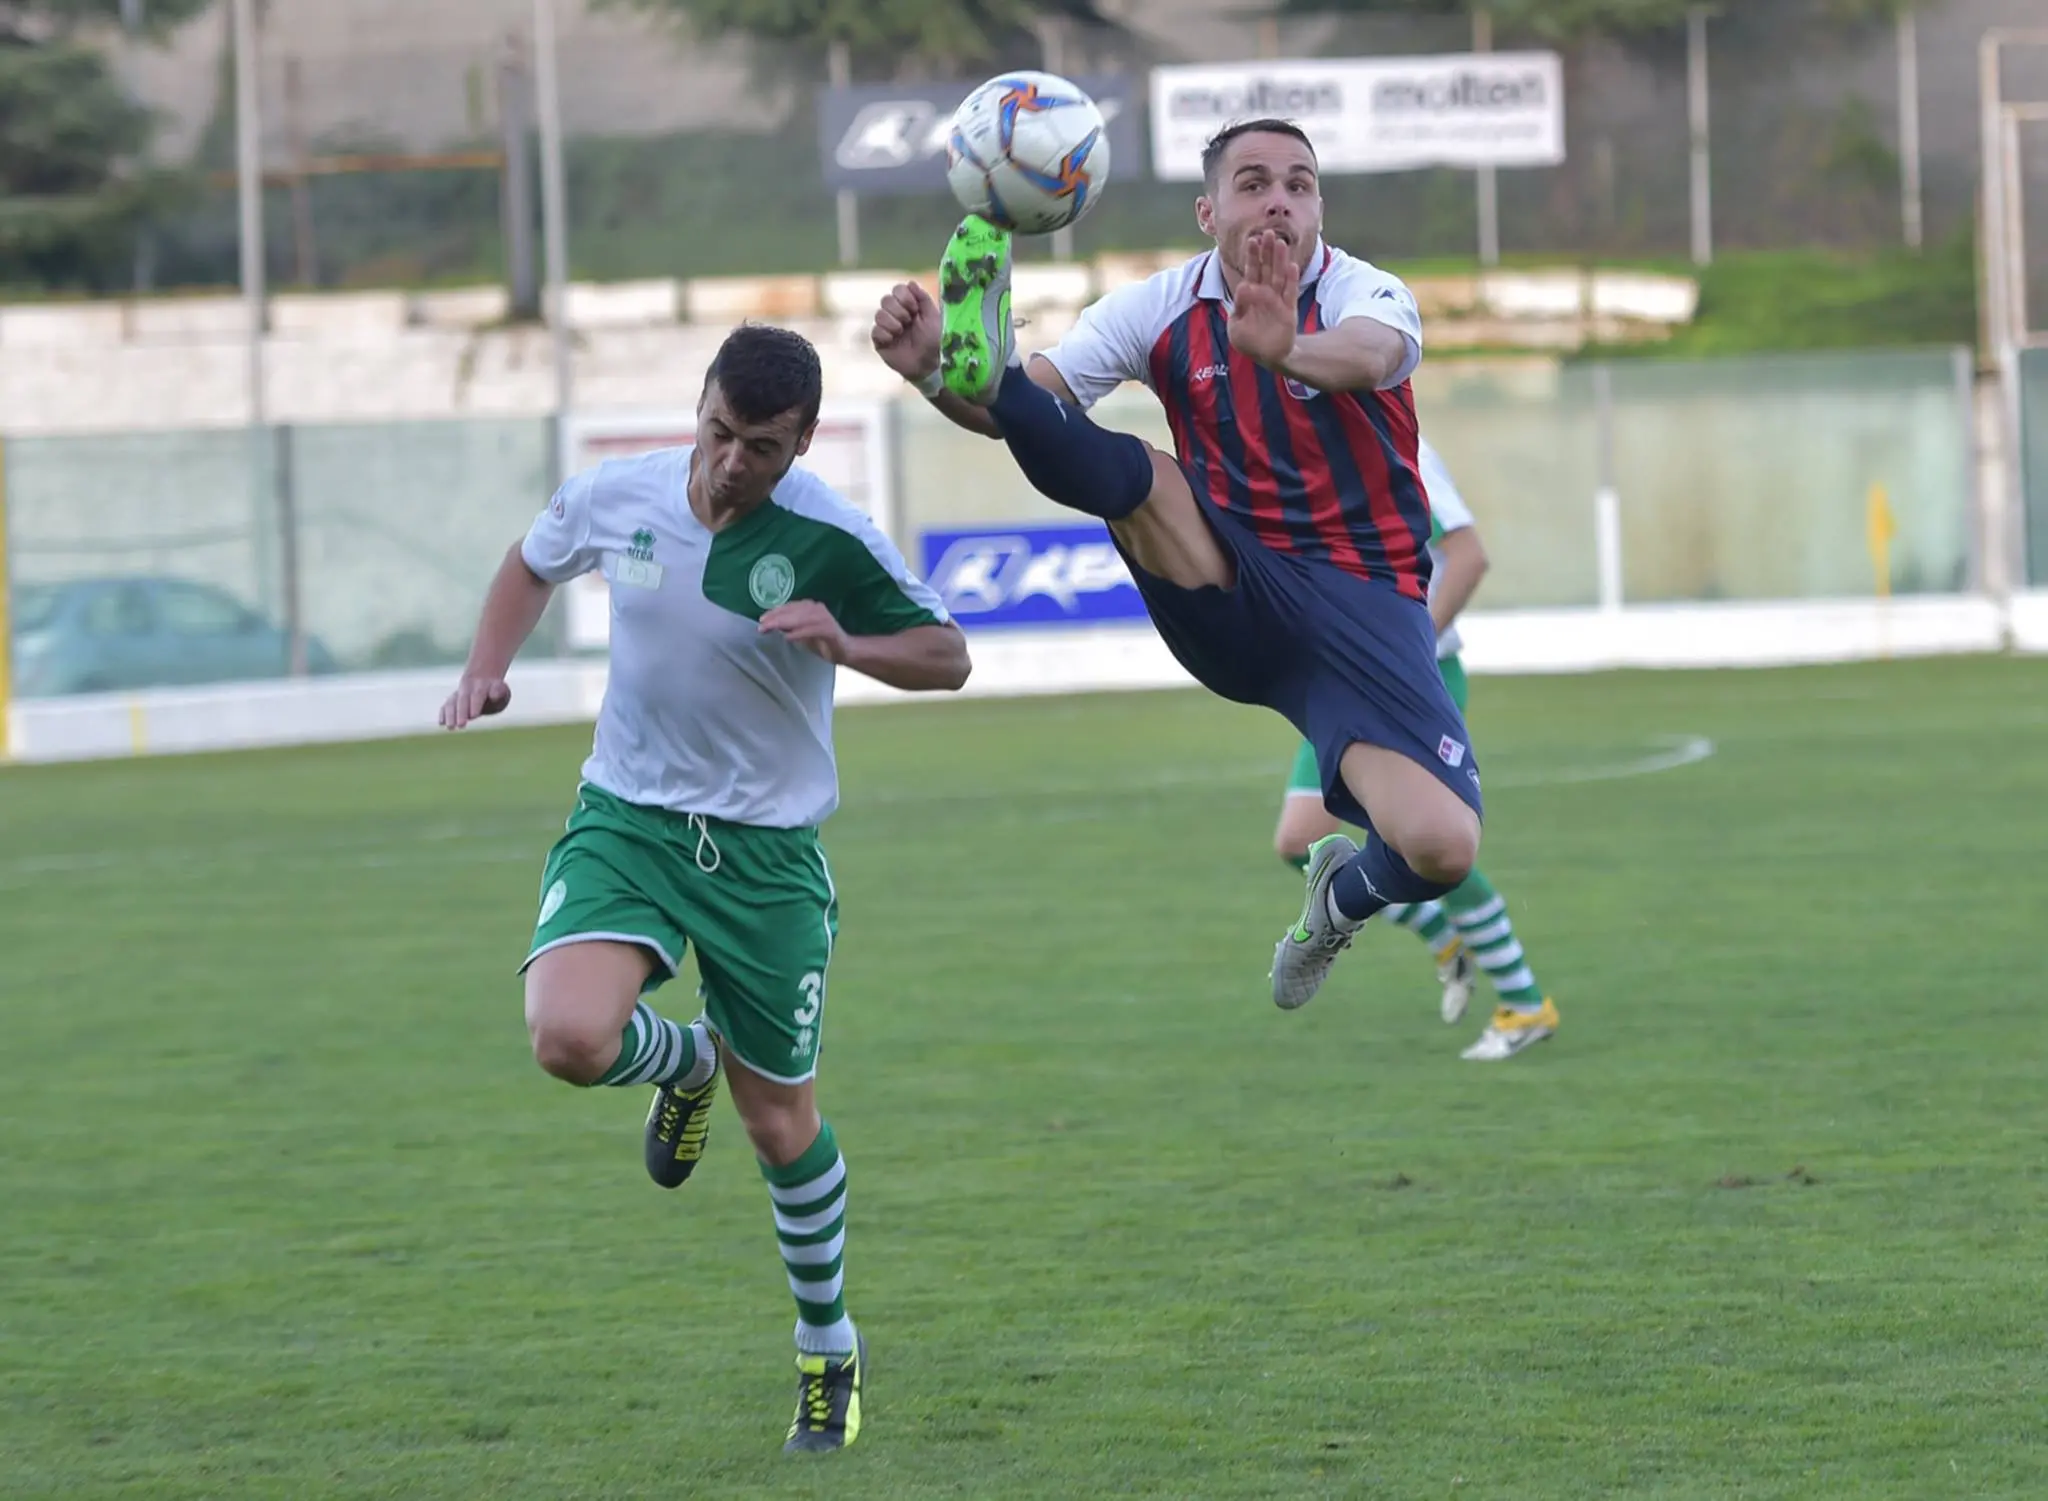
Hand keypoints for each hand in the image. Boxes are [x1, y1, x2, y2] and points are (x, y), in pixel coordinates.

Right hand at [439, 673, 509, 729]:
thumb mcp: (502, 690)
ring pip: (452, 702)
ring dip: (450, 715)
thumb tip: (494, 695)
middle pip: (463, 700)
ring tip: (450, 727)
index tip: (473, 716)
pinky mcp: (452, 699)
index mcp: (482, 686)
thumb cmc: (497, 691)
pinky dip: (443, 713)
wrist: (483, 679)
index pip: (477, 695)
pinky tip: (441, 723)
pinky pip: (446, 705)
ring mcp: (458, 693)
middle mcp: (467, 688)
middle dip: (461, 712)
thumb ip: (499, 693)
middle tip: (461, 725)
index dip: (475, 705)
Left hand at [759, 600, 850, 664]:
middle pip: (792, 611)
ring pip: (799, 619)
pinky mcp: (829, 630)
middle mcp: (816, 609)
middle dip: (775, 618)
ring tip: (770, 629)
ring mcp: (824, 618)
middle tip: (761, 625)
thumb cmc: (821, 642)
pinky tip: (788, 638)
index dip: (774, 612)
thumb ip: (789, 626)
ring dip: (783, 624)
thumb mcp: (801, 632)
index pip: (789, 607)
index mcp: (810, 606)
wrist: (845, 651)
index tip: (761, 620)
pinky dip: (798, 634)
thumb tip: (770, 624)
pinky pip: (811, 630)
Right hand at [871, 281, 941, 384]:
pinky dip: (885, 334)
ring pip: (879, 314)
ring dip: (892, 322)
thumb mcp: (932, 316)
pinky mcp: (880, 342)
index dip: (904, 296)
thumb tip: (911, 282)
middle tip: (909, 321)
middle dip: (898, 309)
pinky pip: (875, 331)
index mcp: (908, 306)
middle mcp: (896, 315)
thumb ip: (923, 298)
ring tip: (902, 332)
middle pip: (885, 299)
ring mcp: (887, 328)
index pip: (897, 290)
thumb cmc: (934, 340)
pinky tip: (893, 340)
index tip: (915, 308)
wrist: (930, 363)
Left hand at [1227, 231, 1300, 369]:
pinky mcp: (1288, 311)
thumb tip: (1243, 286)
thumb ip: (1237, 307)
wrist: (1266, 357)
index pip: (1251, 271)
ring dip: (1280, 260)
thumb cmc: (1248, 341)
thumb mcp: (1235, 326)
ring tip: (1281, 243)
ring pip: (1279, 276)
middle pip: (1266, 268)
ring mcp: (1277, 301)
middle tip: (1268, 232)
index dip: (1252, 256)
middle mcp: (1265, 294)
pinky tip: (1292, 266)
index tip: (1252, 240)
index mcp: (1250, 295)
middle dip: (1267, 251)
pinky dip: (1291, 281)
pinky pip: (1290, 294)